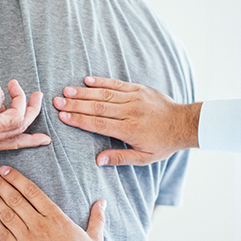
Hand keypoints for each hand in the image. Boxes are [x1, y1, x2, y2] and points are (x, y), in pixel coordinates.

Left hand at [0, 72, 50, 150]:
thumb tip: (3, 107)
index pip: (12, 145)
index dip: (30, 141)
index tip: (45, 139)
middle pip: (21, 128)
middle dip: (33, 111)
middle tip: (39, 96)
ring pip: (19, 115)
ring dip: (20, 96)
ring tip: (14, 82)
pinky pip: (0, 96)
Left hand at [0, 166, 105, 240]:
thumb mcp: (95, 238)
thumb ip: (97, 218)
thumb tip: (102, 202)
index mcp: (56, 217)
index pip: (32, 191)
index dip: (16, 178)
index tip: (6, 170)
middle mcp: (39, 225)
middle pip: (15, 199)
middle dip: (0, 184)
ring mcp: (27, 239)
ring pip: (7, 214)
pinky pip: (3, 234)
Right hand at [53, 76, 200, 165]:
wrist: (184, 123)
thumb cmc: (163, 143)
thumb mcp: (144, 158)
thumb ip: (120, 158)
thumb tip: (97, 160)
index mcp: (129, 130)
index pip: (99, 124)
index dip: (79, 120)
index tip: (63, 116)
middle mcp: (130, 111)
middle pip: (97, 107)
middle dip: (75, 104)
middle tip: (57, 102)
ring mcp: (134, 98)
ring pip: (104, 93)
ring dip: (83, 92)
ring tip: (66, 91)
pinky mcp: (138, 89)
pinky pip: (117, 84)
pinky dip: (101, 81)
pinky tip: (87, 80)